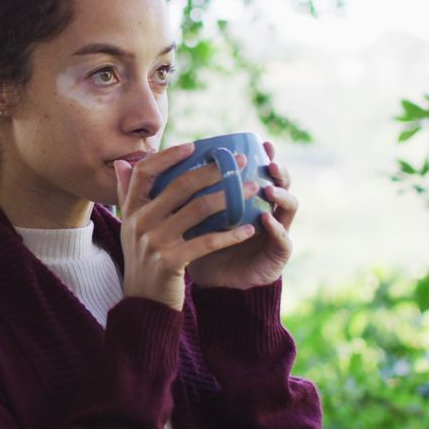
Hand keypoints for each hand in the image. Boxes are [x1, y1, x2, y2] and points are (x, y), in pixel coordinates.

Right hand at [113, 143, 261, 310]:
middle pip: (178, 186)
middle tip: (236, 161)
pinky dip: (230, 234)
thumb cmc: (143, 259)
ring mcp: (154, 242)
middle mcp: (139, 222)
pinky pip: (207, 241)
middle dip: (211, 170)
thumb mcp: (129, 227)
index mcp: (130, 210)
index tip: (193, 146)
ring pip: (197, 210)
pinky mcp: (170, 262)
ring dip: (229, 196)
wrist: (143, 303)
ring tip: (251, 189)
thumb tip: (121, 161)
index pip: (145, 172)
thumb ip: (126, 194)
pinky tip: (248, 229)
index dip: (168, 156)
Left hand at [187, 140, 297, 289]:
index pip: (262, 173)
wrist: (213, 285)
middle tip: (269, 162)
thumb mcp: (189, 216)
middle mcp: (267, 211)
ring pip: (289, 207)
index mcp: (249, 200)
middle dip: (279, 171)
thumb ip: (176, 193)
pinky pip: (282, 239)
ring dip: (281, 195)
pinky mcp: (277, 255)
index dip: (266, 157)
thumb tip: (139, 165)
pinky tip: (265, 220)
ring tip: (267, 188)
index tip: (261, 143)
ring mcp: (276, 232)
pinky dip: (276, 228)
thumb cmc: (200, 246)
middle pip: (282, 184)